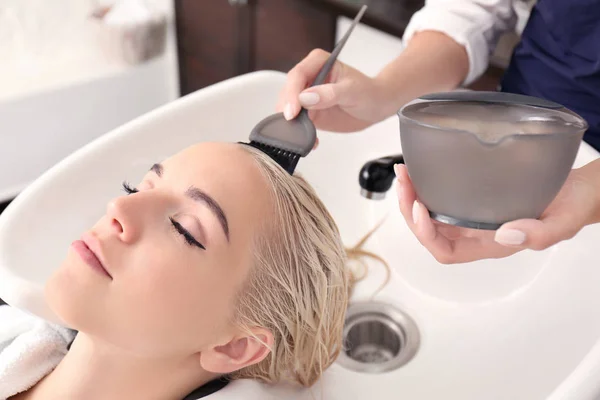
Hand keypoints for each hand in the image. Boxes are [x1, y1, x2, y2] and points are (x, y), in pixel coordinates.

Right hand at [276, 49, 390, 133]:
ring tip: (302, 134)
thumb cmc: (368, 92)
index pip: (298, 74)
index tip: (293, 110)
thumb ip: (329, 94)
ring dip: (291, 122)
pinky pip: (298, 122)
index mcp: (318, 63)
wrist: (376, 106)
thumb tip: (305, 97)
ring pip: (288, 107)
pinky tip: (312, 140)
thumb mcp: (352, 91)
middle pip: (288, 91)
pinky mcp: (309, 112)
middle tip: (293, 123)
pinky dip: (300, 132)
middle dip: (287, 108)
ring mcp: (307, 96)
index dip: (292, 92)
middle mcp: (309, 78)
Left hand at [394, 163, 599, 263]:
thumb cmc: (572, 206)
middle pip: (429, 233)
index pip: (446, 251)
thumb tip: (504, 234)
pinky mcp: (474, 196)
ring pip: (431, 215)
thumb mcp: (562, 222)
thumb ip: (539, 234)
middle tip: (403, 181)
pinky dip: (427, 186)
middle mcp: (475, 232)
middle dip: (408, 210)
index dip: (426, 234)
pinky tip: (421, 169)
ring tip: (404, 173)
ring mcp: (473, 214)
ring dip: (411, 197)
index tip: (419, 207)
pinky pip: (441, 197)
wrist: (579, 189)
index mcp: (490, 243)